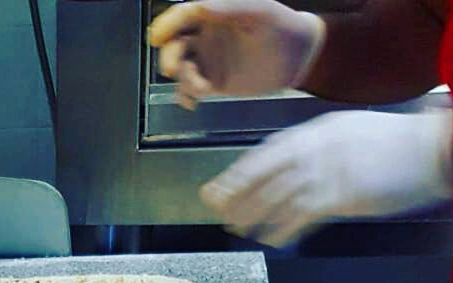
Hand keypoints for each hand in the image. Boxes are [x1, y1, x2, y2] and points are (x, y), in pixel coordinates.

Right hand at [148, 0, 325, 109]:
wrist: (297, 58)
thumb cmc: (281, 27)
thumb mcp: (257, 12)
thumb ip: (227, 7)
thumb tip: (196, 7)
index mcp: (214, 14)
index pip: (184, 15)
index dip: (167, 24)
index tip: (155, 37)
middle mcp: (205, 36)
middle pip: (175, 43)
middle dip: (169, 56)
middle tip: (173, 69)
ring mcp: (207, 59)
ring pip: (180, 68)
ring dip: (183, 80)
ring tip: (202, 89)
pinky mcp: (211, 81)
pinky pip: (188, 89)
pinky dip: (185, 96)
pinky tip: (193, 103)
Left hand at [200, 109, 452, 246]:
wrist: (432, 149)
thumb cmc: (396, 146)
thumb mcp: (351, 135)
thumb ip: (320, 149)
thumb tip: (294, 170)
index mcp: (318, 130)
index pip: (268, 151)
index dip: (240, 171)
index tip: (220, 185)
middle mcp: (317, 147)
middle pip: (263, 172)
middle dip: (234, 191)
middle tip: (214, 207)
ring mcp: (327, 170)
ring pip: (276, 195)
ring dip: (253, 213)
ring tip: (237, 227)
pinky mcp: (340, 194)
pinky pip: (300, 215)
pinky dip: (282, 229)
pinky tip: (271, 239)